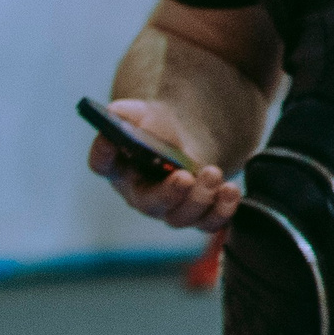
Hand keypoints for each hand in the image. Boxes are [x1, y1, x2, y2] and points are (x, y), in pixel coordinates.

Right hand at [85, 98, 239, 231]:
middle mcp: (141, 194)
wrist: (186, 140)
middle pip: (150, 203)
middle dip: (169, 192)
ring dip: (200, 198)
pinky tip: (231, 191)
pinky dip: (223, 210)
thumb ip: (124, 112)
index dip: (103, 153)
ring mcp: (170, 209)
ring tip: (213, 173)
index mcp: (118, 167)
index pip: (102, 163)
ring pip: (182, 216)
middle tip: (184, 176)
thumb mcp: (140, 113)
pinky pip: (209, 222)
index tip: (110, 142)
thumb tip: (114, 112)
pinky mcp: (198, 214)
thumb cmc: (156, 128)